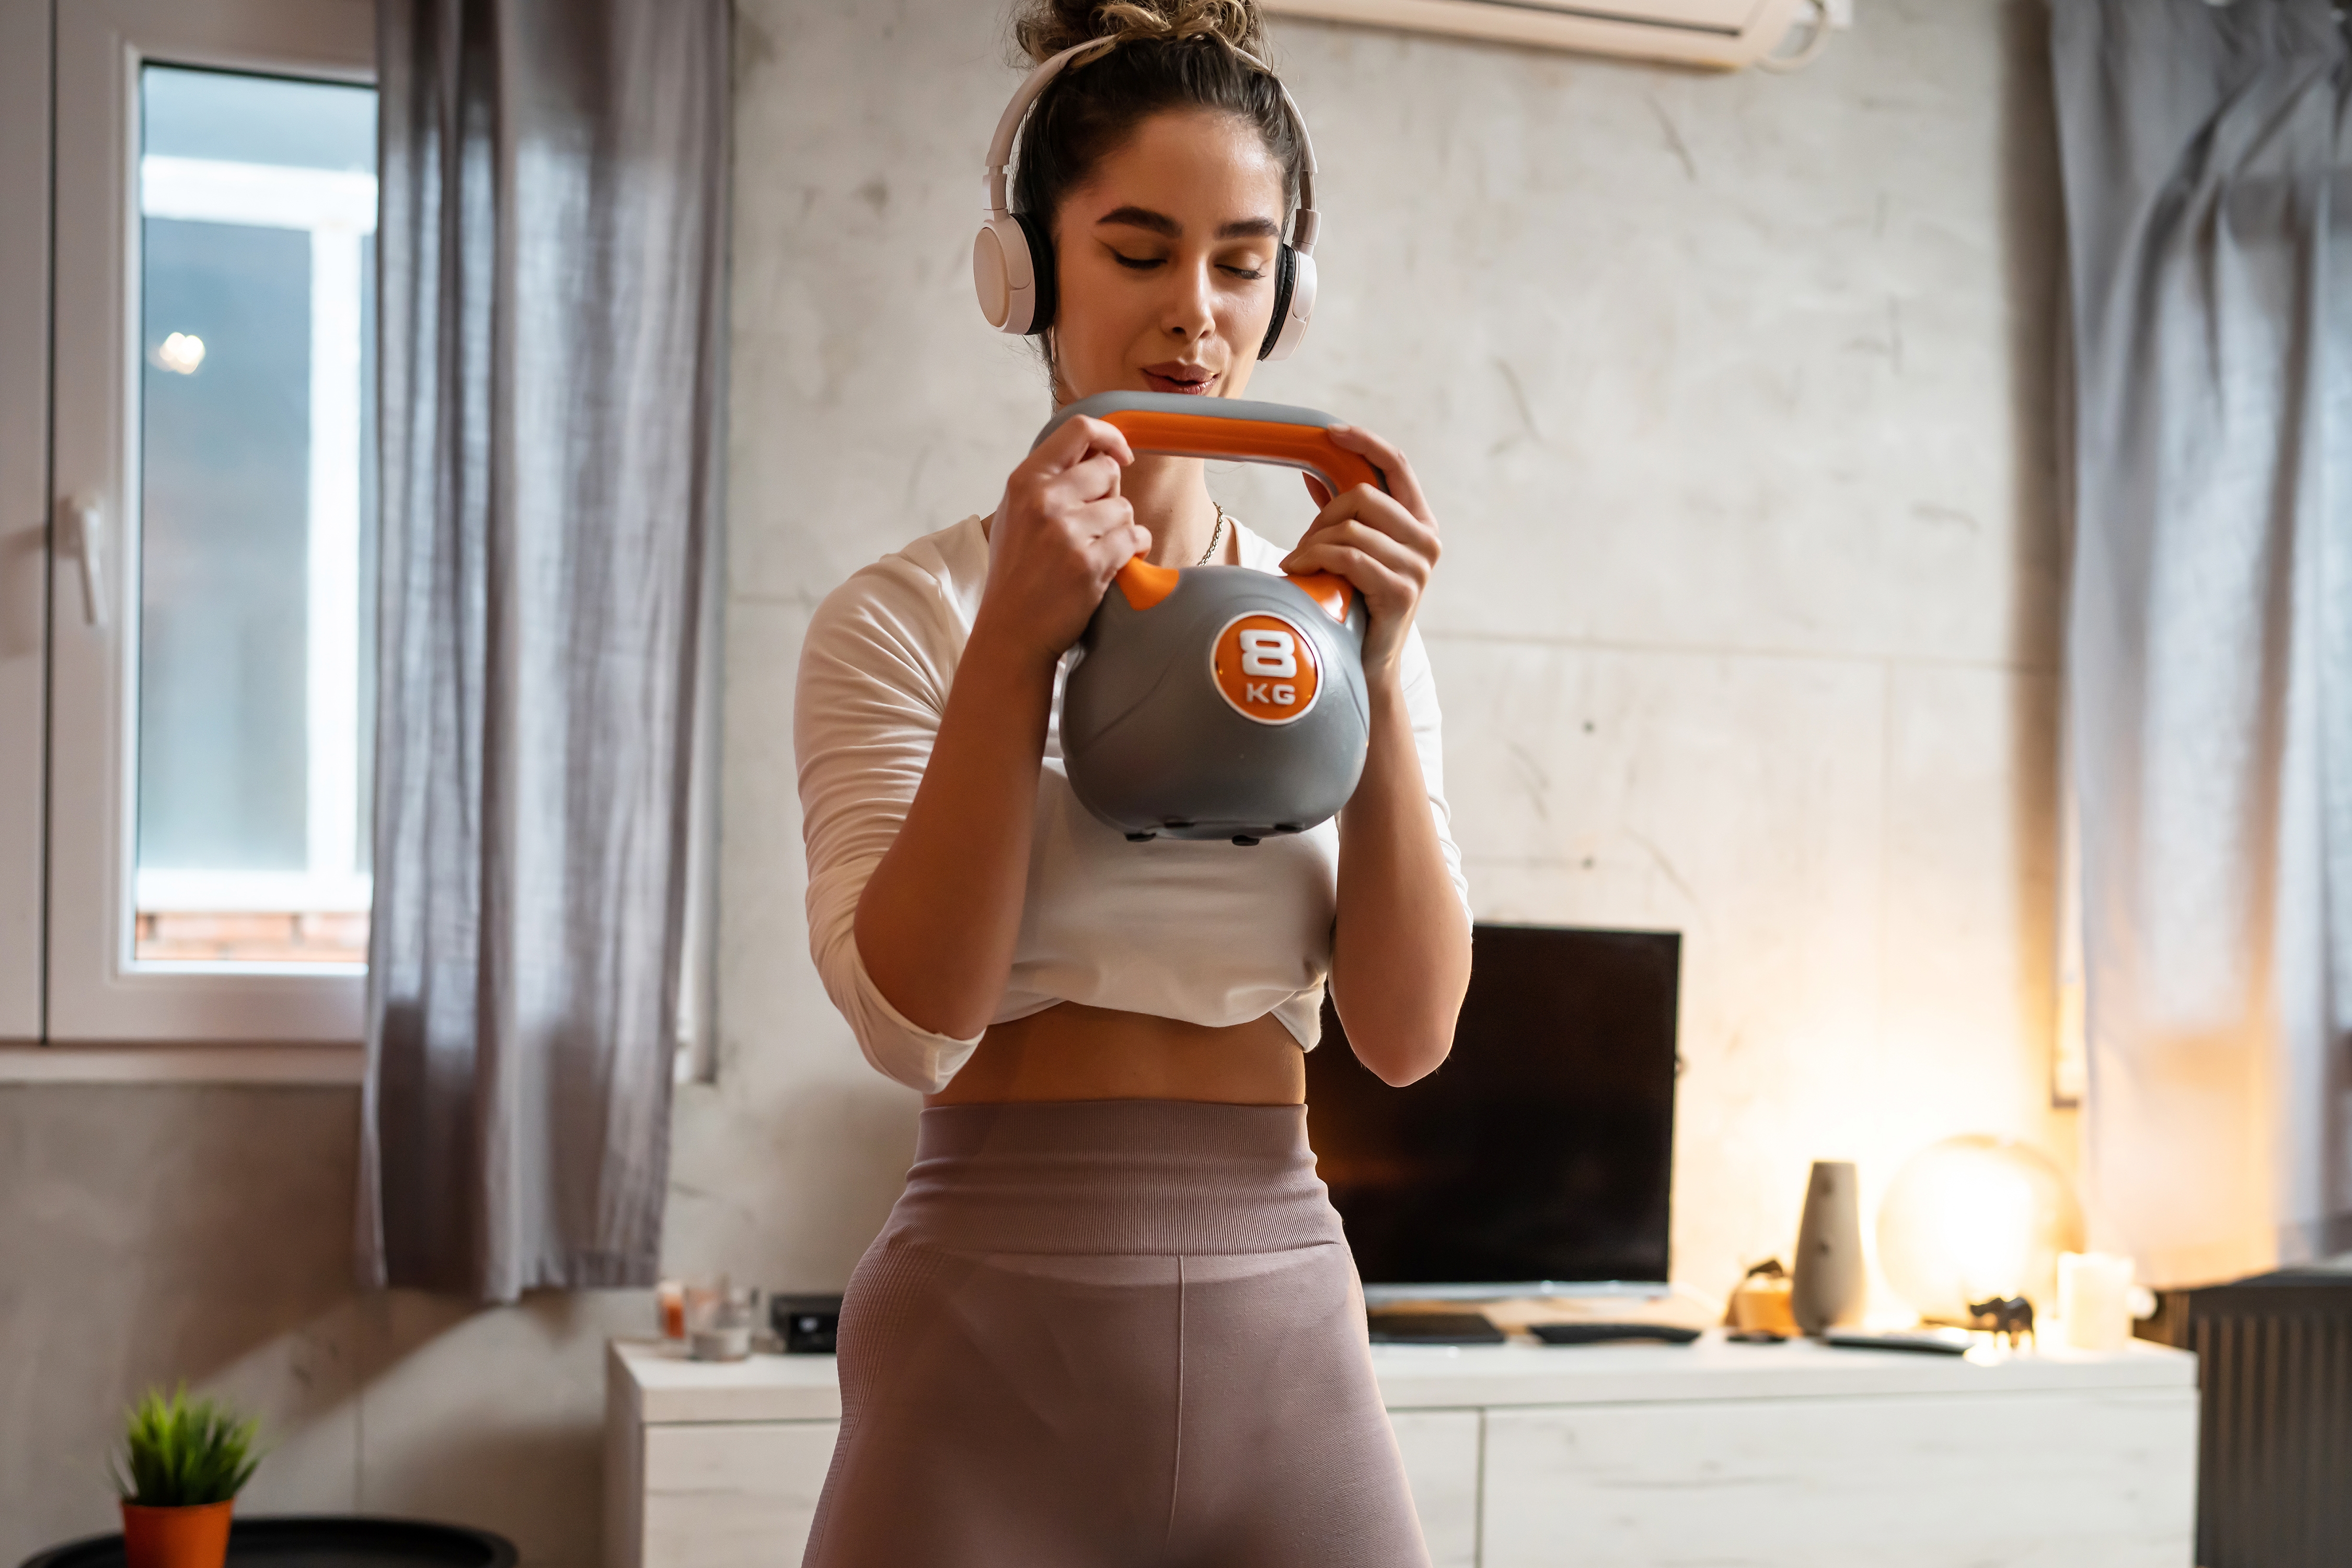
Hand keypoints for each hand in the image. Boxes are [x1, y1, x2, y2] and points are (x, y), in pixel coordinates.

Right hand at [975, 415, 1152, 669]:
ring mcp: (1066, 532)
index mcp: (1024, 481)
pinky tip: (1116, 562)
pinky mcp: (1090, 564)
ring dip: (1121, 528)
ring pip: (1124, 508)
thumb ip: (1050, 481)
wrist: (1011, 630)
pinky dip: (1135, 549)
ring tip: (1099, 549)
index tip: (1121, 456)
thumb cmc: (1017, 573)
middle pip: (1108, 469)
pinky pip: (1135, 538)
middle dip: (1111, 495)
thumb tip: (1100, 452)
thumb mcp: (1017, 513)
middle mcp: (1044, 500)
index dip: (1110, 437)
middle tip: (1097, 524)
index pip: (1078, 430)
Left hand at [1280, 425, 1440, 680]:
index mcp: (1419, 522)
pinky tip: (1297, 571)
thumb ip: (1343, 512)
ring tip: (1299, 564)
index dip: (1366, 442)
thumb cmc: (1355, 603)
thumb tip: (1314, 470)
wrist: (1366, 664)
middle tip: (1304, 544)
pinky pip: (1348, 556)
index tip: (1331, 433)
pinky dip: (1313, 559)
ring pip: (1351, 527)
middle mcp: (1427, 540)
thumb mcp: (1354, 550)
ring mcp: (1418, 566)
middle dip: (1323, 516)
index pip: (1397, 465)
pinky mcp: (1400, 591)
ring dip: (1313, 544)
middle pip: (1363, 495)